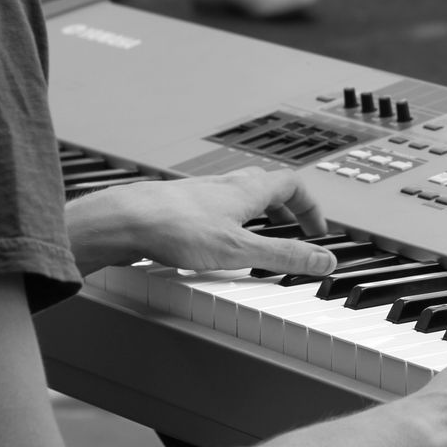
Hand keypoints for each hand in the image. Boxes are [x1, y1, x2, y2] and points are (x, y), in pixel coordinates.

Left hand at [73, 169, 337, 276]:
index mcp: (247, 190)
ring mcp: (198, 194)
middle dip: (284, 210)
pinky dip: (224, 224)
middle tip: (291, 231)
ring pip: (236, 197)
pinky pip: (211, 210)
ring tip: (255, 239)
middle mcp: (224, 186)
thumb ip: (284, 256)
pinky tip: (213, 245)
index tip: (317, 232)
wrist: (123, 220)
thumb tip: (324, 260)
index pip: (293, 186)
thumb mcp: (241, 250)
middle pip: (265, 188)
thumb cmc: (175, 228)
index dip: (310, 208)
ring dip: (253, 216)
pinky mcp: (175, 207)